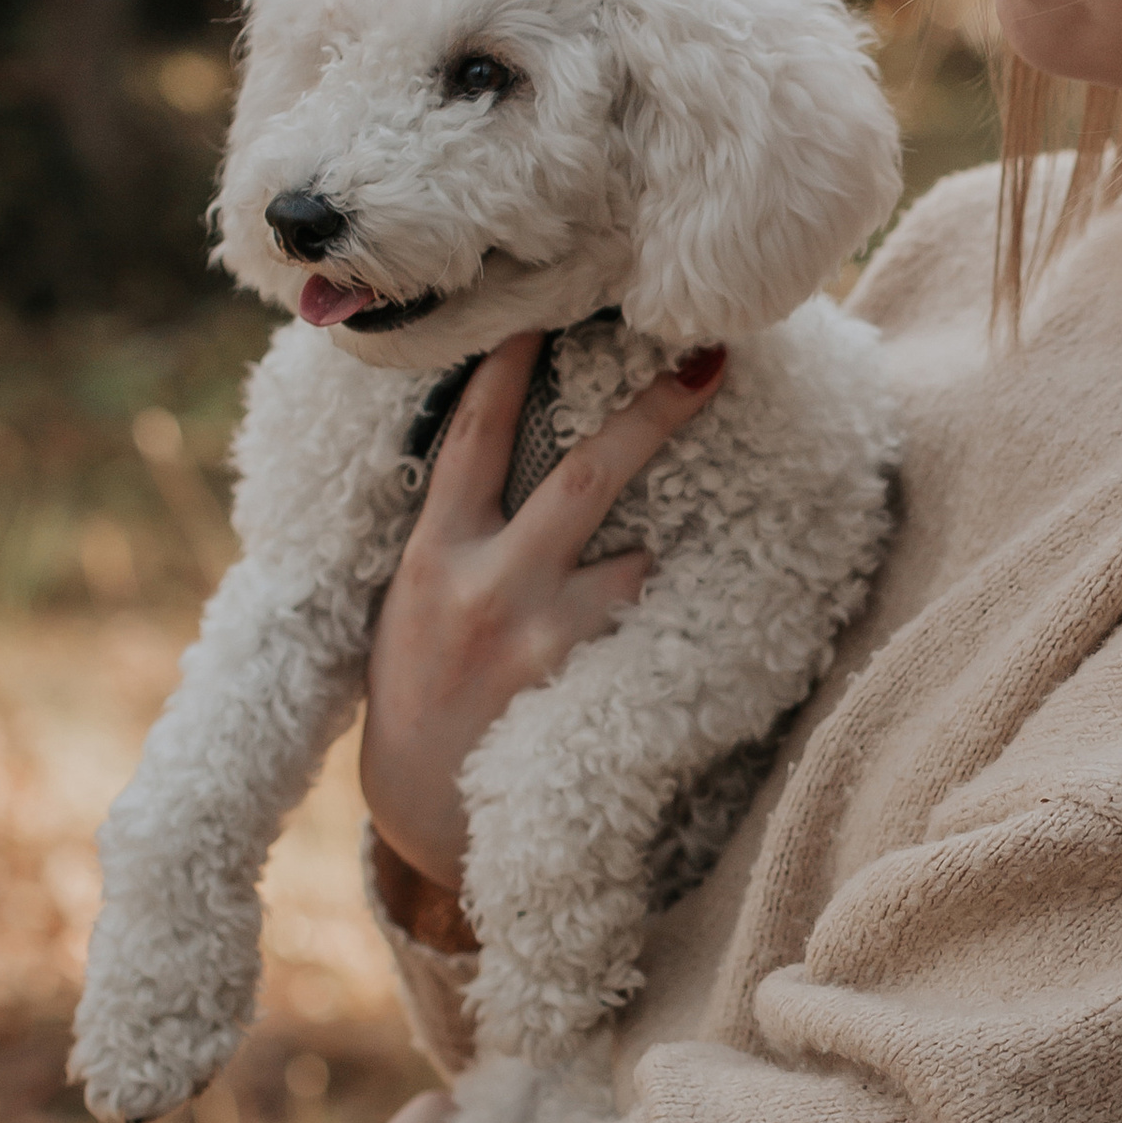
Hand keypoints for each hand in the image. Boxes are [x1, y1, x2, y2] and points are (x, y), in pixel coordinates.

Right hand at [359, 332, 725, 892]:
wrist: (417, 811)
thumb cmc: (415, 690)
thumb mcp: (409, 598)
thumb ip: (453, 530)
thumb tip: (497, 447)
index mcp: (434, 552)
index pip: (474, 436)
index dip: (508, 367)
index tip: (544, 311)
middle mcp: (489, 585)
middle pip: (587, 475)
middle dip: (654, 413)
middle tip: (712, 358)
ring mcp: (542, 637)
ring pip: (632, 561)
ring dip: (648, 556)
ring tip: (648, 572)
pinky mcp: (582, 686)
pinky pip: (641, 627)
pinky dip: (652, 616)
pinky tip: (688, 621)